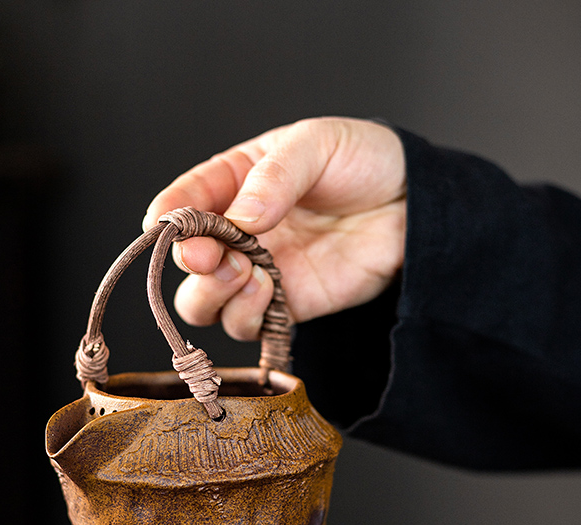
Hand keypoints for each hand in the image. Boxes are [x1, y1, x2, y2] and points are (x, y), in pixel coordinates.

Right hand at [143, 117, 406, 340]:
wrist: (415, 206)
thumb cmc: (364, 162)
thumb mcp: (317, 145)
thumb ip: (276, 177)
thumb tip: (240, 218)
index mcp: (233, 182)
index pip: (184, 201)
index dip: (169, 218)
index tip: (165, 226)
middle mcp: (236, 232)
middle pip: (187, 263)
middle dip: (192, 262)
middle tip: (213, 256)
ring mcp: (257, 272)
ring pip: (204, 302)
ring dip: (214, 293)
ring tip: (248, 271)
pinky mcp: (283, 306)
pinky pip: (243, 324)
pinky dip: (244, 314)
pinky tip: (268, 290)